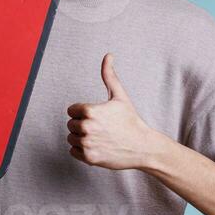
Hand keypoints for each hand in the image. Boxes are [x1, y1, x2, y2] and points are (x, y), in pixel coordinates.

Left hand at [66, 53, 157, 170]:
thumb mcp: (120, 96)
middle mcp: (86, 127)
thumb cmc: (130, 120)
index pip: (71, 110)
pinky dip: (82, 151)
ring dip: (81, 138)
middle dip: (83, 125)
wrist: (142, 146)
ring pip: (71, 138)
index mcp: (90, 111)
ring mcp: (87, 144)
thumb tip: (108, 55)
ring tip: (100, 137)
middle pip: (71, 124)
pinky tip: (98, 147)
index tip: (97, 116)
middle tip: (101, 128)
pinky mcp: (89, 158)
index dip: (83, 112)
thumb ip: (109, 75)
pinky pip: (73, 152)